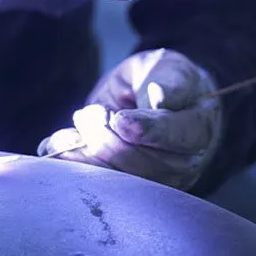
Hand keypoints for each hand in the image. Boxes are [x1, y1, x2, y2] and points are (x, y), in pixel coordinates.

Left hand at [37, 49, 221, 189]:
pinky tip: (57, 145)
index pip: (179, 137)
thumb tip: (161, 98)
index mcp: (198, 128)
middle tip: (88, 114)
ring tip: (72, 129)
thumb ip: (170, 81)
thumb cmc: (164, 78)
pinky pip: (100, 183)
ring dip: (87, 154)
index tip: (120, 119)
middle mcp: (182, 162)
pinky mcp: (128, 187)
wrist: (153, 96)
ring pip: (120, 179)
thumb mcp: (169, 68)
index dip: (148, 131)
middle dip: (109, 140)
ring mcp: (155, 180)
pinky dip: (74, 164)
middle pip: (145, 163)